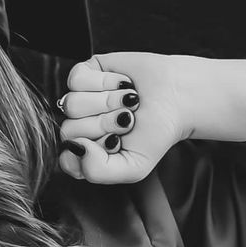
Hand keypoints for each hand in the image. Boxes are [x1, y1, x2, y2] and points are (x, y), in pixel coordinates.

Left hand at [56, 52, 194, 184]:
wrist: (177, 97)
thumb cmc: (156, 132)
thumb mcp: (134, 167)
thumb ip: (98, 171)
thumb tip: (76, 148)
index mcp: (86, 154)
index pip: (68, 160)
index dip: (92, 151)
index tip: (116, 143)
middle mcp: (78, 128)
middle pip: (70, 130)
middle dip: (106, 124)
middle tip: (128, 119)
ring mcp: (78, 101)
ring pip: (72, 105)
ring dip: (107, 102)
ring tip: (128, 101)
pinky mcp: (83, 75)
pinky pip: (76, 81)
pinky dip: (105, 82)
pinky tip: (122, 84)